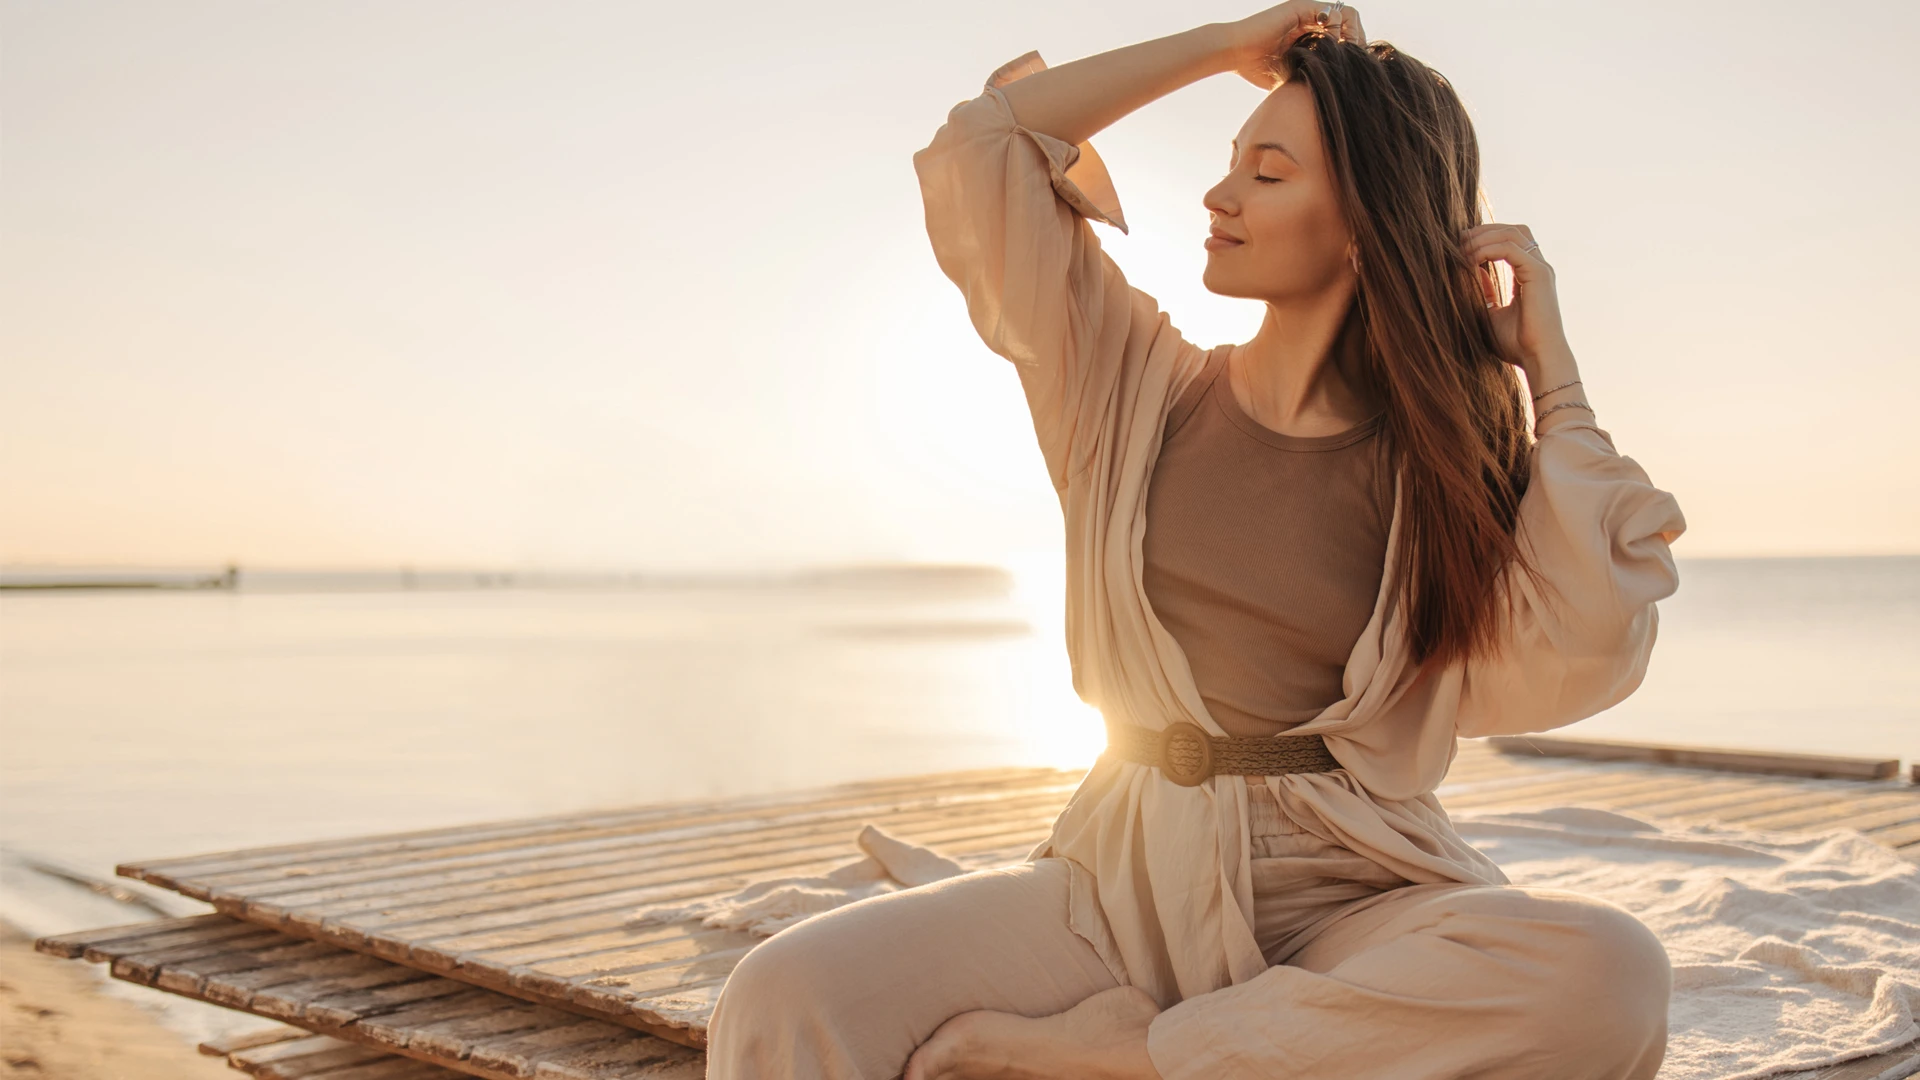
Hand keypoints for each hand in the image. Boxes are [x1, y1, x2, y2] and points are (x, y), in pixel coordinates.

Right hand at [1226, 1, 1366, 88]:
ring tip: (1345, 50)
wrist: (1234, 53)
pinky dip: (1336, 27)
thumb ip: (1307, 77)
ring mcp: (1306, 12)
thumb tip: (1327, 97)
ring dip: (1351, 32)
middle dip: (1356, 39)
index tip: (1354, 65)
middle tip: (1356, 56)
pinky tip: (1331, 43)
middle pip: (1349, 22)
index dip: (1352, 48)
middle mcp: (1310, 21)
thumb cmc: (1254, 68)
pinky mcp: (1301, 7)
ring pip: (1345, 14)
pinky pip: (1331, 11)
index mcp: (1308, 34)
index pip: (1342, 35)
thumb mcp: (1290, 75)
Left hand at [1462, 222, 1573, 378]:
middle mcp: (1538, 267)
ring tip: (1462, 250)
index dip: (1485, 238)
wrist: (1537, 359)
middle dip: (1484, 231)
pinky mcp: (1538, 274)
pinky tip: (1472, 260)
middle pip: (1513, 231)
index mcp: (1530, 274)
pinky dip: (1488, 249)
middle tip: (1458, 242)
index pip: (1511, 241)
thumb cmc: (1516, 344)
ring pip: (1511, 234)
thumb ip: (1484, 292)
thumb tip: (1472, 271)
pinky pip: (1510, 249)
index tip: (1460, 248)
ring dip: (1483, 238)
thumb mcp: (1491, 313)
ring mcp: (1540, 269)